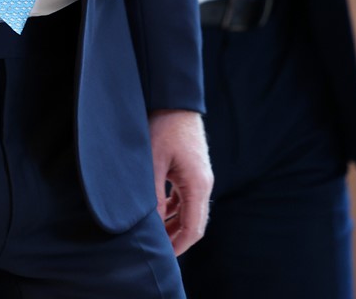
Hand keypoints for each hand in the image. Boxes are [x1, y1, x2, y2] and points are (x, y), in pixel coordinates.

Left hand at [148, 109, 212, 255]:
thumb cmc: (163, 126)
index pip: (193, 229)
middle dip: (176, 238)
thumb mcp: (153, 162)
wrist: (174, 99)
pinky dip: (174, 207)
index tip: (163, 258)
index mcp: (197, 185)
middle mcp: (203, 183)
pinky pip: (186, 196)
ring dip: (174, 223)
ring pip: (190, 210)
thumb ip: (154, 195)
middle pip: (194, 223)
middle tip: (155, 249)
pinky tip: (158, 210)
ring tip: (154, 233)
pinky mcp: (193, 168)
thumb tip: (152, 224)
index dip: (178, 246)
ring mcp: (200, 176)